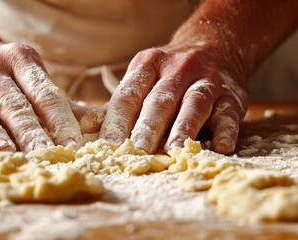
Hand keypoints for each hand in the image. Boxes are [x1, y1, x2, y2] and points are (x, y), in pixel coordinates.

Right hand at [0, 42, 83, 155]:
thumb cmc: (5, 71)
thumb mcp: (32, 76)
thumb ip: (62, 103)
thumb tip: (100, 125)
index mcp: (21, 61)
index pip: (44, 95)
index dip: (60, 121)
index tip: (74, 147)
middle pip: (14, 105)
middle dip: (31, 134)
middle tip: (46, 157)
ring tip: (4, 156)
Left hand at [100, 42, 247, 154]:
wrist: (216, 46)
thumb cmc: (169, 73)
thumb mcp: (144, 75)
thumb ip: (123, 103)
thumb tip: (89, 131)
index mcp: (148, 64)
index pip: (128, 95)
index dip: (117, 121)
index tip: (108, 146)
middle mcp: (178, 68)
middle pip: (160, 100)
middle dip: (148, 127)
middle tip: (137, 151)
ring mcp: (207, 80)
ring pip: (194, 104)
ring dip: (184, 128)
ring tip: (174, 151)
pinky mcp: (232, 95)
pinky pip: (229, 113)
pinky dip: (226, 130)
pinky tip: (221, 148)